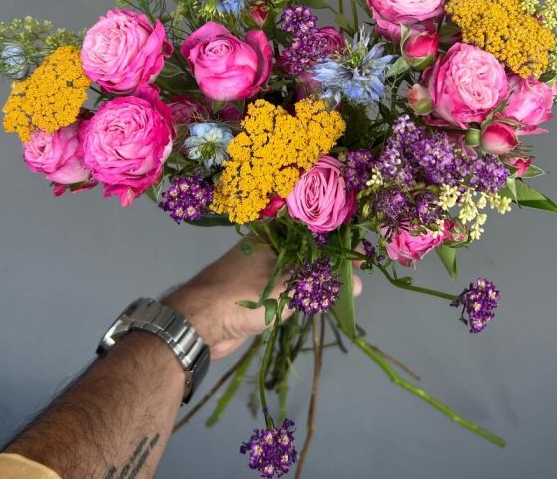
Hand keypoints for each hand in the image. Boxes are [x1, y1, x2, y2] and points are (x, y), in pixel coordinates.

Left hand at [162, 240, 361, 358]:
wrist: (197, 323)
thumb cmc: (241, 297)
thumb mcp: (286, 289)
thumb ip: (321, 285)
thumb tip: (359, 285)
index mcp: (273, 237)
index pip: (313, 232)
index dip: (338, 243)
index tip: (360, 257)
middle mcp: (268, 248)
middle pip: (307, 252)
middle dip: (330, 264)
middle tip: (356, 278)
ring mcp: (262, 270)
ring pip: (298, 271)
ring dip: (317, 281)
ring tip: (342, 291)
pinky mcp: (257, 291)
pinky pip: (287, 287)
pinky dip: (302, 293)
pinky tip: (317, 301)